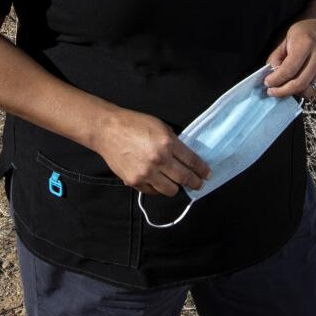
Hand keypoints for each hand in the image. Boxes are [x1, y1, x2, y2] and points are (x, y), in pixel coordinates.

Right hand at [93, 107, 210, 196]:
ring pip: (170, 190)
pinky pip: (153, 191)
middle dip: (195, 183)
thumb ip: (174, 142)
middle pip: (184, 178)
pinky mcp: (135, 181)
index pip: (192, 161)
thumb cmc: (135, 124)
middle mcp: (159, 159)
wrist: (108, 130)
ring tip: (178, 184)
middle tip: (199, 184)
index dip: (202, 170)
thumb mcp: (160, 126)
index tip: (207, 174)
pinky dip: (158, 188)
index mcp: (167, 142)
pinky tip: (160, 183)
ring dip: (177, 188)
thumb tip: (187, 158)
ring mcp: (146, 173)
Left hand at [264, 13, 315, 98]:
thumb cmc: (301, 33)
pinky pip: (315, 90)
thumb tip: (272, 77)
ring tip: (283, 89)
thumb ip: (276, 58)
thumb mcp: (284, 41)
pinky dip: (303, 91)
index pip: (289, 70)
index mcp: (306, 44)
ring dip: (292, 93)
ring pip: (308, 91)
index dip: (276, 80)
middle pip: (299, 84)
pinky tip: (296, 84)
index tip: (267, 83)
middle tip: (272, 91)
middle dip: (282, 91)